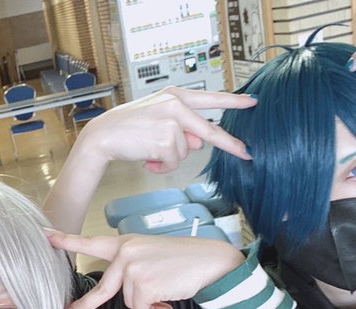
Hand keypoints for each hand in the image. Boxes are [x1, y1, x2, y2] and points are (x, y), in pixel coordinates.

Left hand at [47, 230, 244, 308]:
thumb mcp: (151, 256)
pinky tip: (169, 300)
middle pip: (101, 288)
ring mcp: (132, 268)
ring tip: (167, 291)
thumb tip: (125, 295)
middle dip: (83, 306)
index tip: (44, 236)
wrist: (212, 263)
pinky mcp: (142, 284)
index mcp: (126, 243)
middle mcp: (125, 253)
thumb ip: (131, 268)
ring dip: (148, 305)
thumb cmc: (185, 261)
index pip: (91, 242)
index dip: (66, 241)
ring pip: (129, 302)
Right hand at [78, 86, 254, 172]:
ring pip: (185, 152)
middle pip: (210, 131)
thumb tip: (198, 142)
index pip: (211, 98)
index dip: (234, 102)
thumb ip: (182, 128)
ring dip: (168, 158)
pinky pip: (173, 162)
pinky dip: (161, 166)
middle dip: (229, 145)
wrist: (102, 136)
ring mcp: (172, 121)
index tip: (252, 102)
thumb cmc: (128, 128)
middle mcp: (176, 104)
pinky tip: (147, 158)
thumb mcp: (158, 120)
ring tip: (149, 151)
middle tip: (246, 153)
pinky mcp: (166, 138)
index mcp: (175, 96)